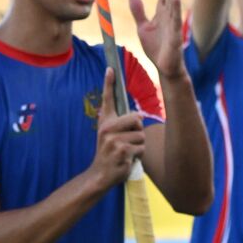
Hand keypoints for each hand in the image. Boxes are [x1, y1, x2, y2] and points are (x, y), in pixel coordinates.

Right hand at [88, 68, 145, 190]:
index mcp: (105, 122)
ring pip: (141, 135)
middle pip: (137, 118)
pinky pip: (141, 148)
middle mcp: (107, 128)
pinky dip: (138, 155)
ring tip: (127, 151)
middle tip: (128, 141)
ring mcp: (113, 140)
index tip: (110, 68)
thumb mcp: (112, 136)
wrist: (101, 174)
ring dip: (139, 145)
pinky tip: (127, 159)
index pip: (108, 99)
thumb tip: (138, 116)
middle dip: (138, 130)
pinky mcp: (121, 151)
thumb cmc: (112, 152)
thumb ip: (122, 124)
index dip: (108, 83)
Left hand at [131, 0, 185, 79]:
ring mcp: (173, 25)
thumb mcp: (143, 28)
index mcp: (162, 14)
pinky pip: (176, 20)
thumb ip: (138, 12)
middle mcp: (169, 16)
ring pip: (173, 3)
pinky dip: (176, 8)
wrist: (165, 68)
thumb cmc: (156, 49)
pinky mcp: (175, 36)